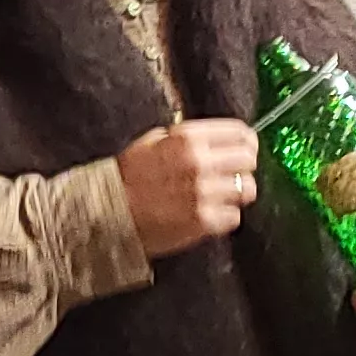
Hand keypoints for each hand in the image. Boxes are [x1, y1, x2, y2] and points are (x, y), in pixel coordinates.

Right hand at [120, 120, 259, 256]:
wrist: (107, 212)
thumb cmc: (127, 177)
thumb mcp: (151, 141)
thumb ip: (186, 138)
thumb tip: (216, 139)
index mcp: (187, 138)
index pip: (240, 133)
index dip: (246, 142)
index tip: (244, 149)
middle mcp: (200, 163)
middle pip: (249, 160)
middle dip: (243, 167)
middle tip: (232, 174)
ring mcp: (204, 193)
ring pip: (248, 190)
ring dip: (236, 193)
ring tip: (219, 196)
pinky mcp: (204, 221)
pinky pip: (234, 217)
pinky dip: (224, 216)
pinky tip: (207, 213)